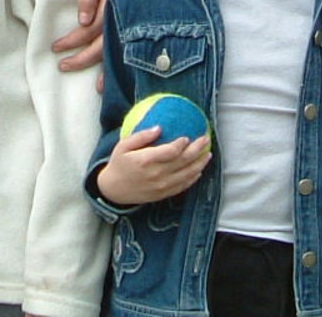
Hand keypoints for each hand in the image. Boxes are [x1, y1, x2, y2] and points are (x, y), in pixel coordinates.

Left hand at [53, 0, 141, 71]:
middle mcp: (123, 15)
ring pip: (117, 48)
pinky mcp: (133, 19)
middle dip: (83, 58)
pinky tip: (118, 75)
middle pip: (103, 44)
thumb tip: (82, 22)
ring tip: (96, 88)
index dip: (73, 41)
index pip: (91, 30)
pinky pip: (125, 43)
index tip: (56, 47)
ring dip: (106, 69)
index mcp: (113, 4)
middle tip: (63, 66)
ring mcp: (131, 19)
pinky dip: (121, 61)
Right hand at [96, 127, 212, 205]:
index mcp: (146, 161)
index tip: (188, 136)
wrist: (113, 190)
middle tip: (206, 139)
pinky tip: (199, 171)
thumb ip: (141, 136)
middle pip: (183, 161)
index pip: (170, 152)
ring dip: (200, 164)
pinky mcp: (163, 194)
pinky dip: (193, 178)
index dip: (182, 144)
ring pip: (187, 175)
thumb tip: (159, 127)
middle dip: (197, 149)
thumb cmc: (118, 164)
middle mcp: (156, 174)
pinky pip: (182, 186)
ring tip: (208, 154)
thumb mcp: (123, 146)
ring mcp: (161, 186)